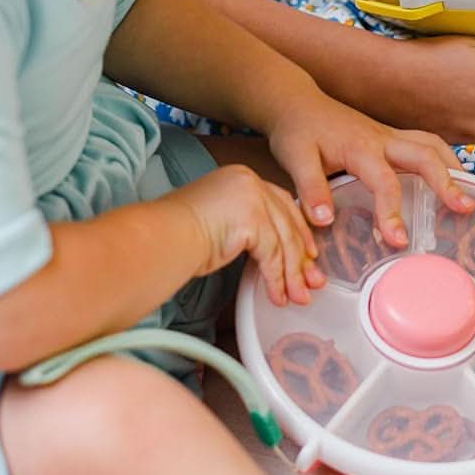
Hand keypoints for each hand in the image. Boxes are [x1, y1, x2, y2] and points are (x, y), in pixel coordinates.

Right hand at [173, 165, 324, 306]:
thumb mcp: (220, 223)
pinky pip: (272, 255)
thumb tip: (269, 255)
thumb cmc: (177, 234)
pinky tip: (277, 295)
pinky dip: (277, 279)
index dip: (297, 232)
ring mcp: (252, 197)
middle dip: (301, 258)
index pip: (281, 204)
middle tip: (312, 282)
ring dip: (292, 275)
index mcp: (241, 178)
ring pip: (283, 242)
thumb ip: (247, 229)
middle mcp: (249, 182)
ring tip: (297, 297)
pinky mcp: (252, 218)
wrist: (162, 236)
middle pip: (287, 222)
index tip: (308, 255)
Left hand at [266, 90, 473, 247]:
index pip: (384, 182)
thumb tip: (324, 221)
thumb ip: (310, 190)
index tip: (398, 240)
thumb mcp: (294, 159)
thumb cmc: (297, 131)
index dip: (392, 212)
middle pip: (425, 155)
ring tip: (468, 196)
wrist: (297, 102)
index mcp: (361, 148)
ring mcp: (390, 136)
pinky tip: (450, 179)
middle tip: (464, 209)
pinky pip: (426, 144)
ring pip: (432, 146)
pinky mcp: (391, 137)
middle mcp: (382, 139)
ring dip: (453, 168)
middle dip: (447, 182)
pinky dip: (444, 160)